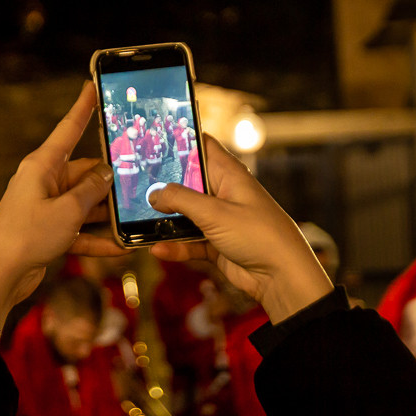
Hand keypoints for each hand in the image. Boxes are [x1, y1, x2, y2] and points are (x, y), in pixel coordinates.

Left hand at [0, 82, 124, 335]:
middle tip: (139, 180)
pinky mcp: (48, 232)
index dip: (83, 108)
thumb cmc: (26, 236)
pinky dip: (97, 239)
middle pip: (85, 173)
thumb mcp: (67, 210)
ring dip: (107, 214)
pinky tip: (120, 246)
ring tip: (137, 217)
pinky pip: (79, 230)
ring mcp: (46, 208)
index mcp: (42, 166)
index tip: (92, 86)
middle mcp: (43, 183)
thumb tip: (107, 172)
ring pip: (84, 204)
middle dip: (110, 180)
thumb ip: (91, 190)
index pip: (69, 129)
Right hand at [147, 134, 332, 323]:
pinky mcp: (216, 244)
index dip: (179, 139)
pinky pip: (188, 241)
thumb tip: (154, 193)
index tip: (151, 139)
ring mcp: (219, 219)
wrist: (281, 276)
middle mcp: (223, 193)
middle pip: (186, 182)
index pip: (201, 146)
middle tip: (133, 183)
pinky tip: (158, 250)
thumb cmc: (259, 235)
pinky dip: (175, 246)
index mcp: (228, 174)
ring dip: (165, 220)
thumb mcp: (215, 212)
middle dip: (162, 184)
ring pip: (184, 214)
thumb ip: (181, 199)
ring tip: (137, 221)